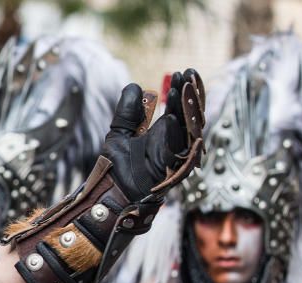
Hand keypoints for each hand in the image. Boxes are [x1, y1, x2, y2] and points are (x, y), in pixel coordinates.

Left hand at [104, 69, 204, 200]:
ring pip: (189, 130)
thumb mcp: (120, 132)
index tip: (182, 71)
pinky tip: (171, 118)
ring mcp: (176, 157)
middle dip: (189, 94)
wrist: (111, 192)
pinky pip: (176, 151)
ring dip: (187, 109)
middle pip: (190, 115)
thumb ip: (127, 111)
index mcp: (167, 133)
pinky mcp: (170, 171)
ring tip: (184, 88)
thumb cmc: (118, 166)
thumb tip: (135, 86)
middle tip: (187, 73)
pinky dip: (174, 136)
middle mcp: (176, 143)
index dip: (182, 90)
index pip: (181, 108)